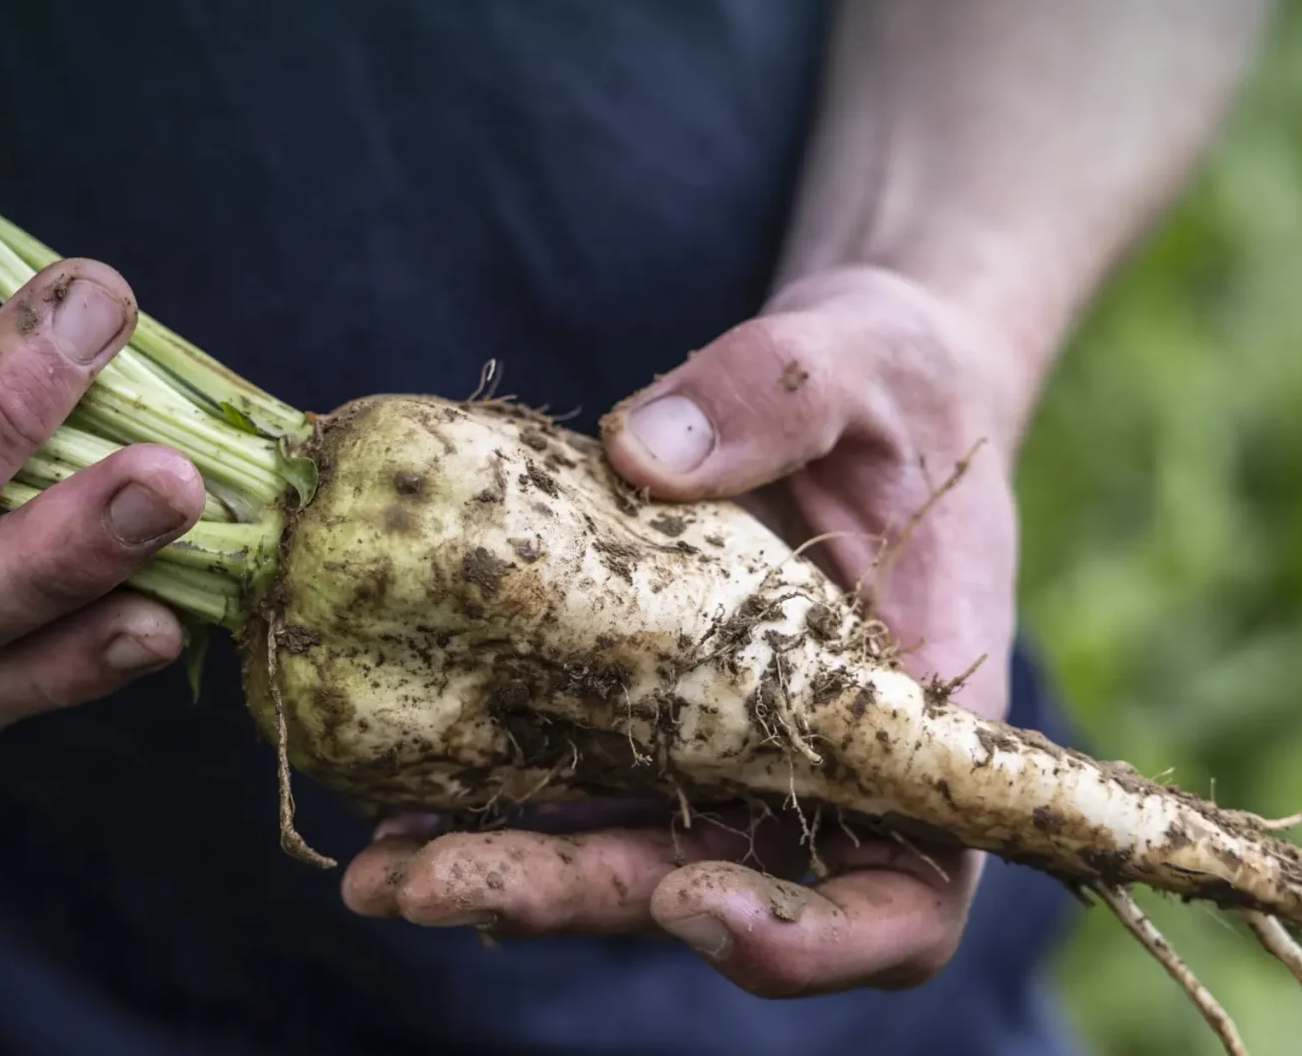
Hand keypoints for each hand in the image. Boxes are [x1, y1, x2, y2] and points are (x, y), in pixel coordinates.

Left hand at [341, 265, 1024, 996]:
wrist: (851, 378)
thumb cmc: (892, 379)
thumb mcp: (854, 361)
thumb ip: (773, 395)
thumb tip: (645, 449)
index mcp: (918, 723)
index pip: (903, 903)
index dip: (810, 941)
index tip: (690, 899)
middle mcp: (822, 773)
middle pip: (721, 892)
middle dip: (585, 900)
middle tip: (447, 887)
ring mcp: (728, 755)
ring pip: (630, 860)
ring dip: (512, 875)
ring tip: (384, 872)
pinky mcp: (649, 716)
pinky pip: (577, 789)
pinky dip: (491, 808)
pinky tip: (392, 807)